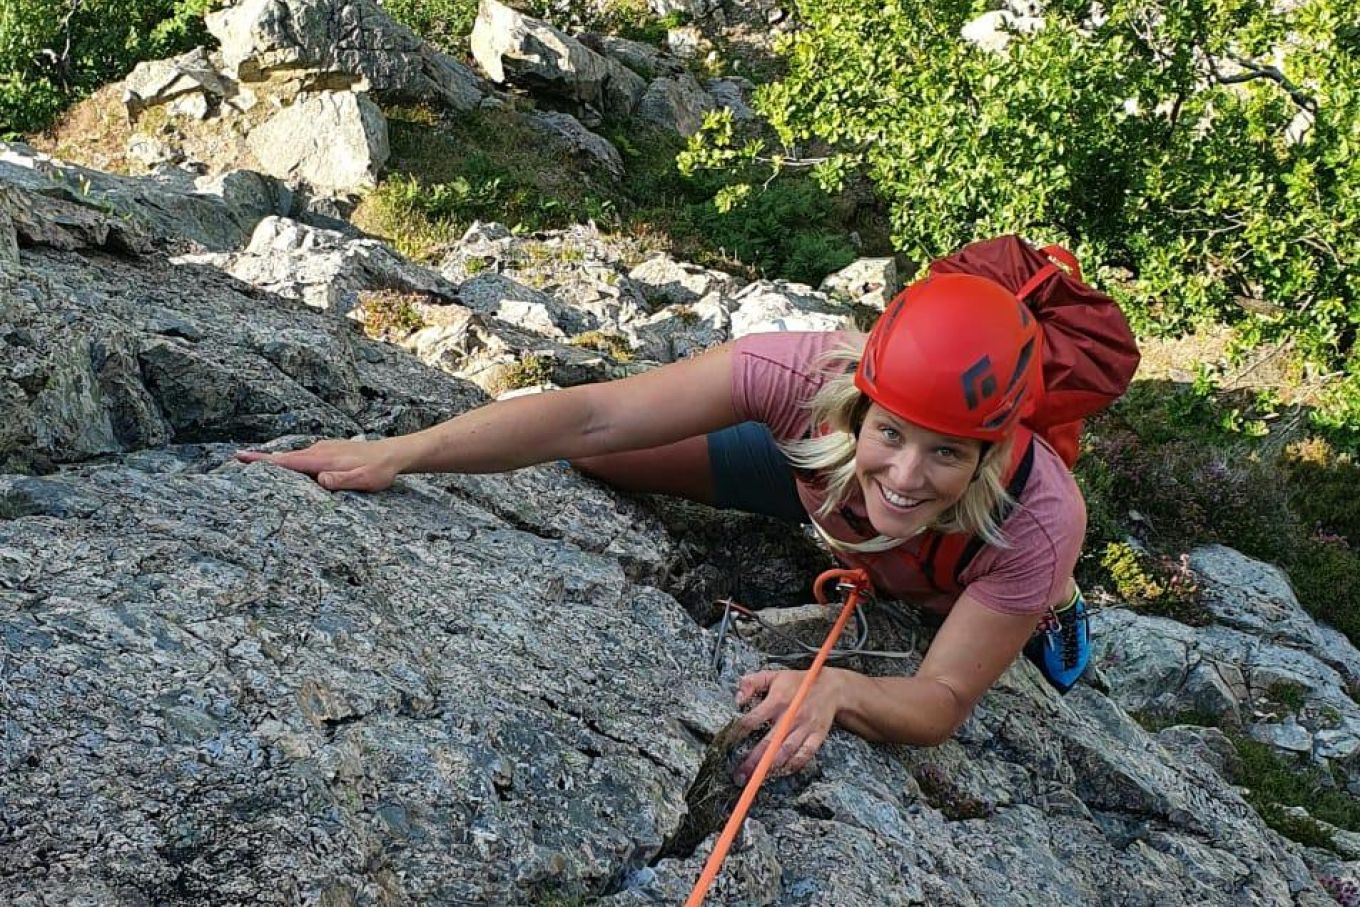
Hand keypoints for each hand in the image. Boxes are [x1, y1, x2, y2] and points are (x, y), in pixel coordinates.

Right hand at [234, 438, 404, 491]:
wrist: (393, 454)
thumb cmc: (378, 470)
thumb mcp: (362, 480)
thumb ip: (340, 480)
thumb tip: (319, 480)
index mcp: (322, 459)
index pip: (287, 461)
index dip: (263, 460)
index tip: (240, 456)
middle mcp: (319, 450)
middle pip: (285, 457)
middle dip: (262, 459)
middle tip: (238, 459)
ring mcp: (324, 448)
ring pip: (296, 457)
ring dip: (278, 461)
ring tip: (257, 464)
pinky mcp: (330, 450)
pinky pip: (306, 456)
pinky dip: (294, 461)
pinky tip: (291, 467)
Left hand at [731, 668, 844, 784]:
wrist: (832, 687)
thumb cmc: (798, 682)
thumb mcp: (773, 675)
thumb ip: (751, 682)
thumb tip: (737, 699)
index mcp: (777, 699)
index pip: (754, 719)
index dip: (739, 732)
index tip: (728, 744)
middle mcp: (791, 715)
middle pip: (769, 742)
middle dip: (753, 760)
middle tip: (740, 776)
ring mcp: (805, 726)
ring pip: (786, 751)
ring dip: (771, 766)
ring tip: (756, 778)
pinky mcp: (817, 735)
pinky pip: (805, 754)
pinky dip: (793, 765)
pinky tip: (781, 772)